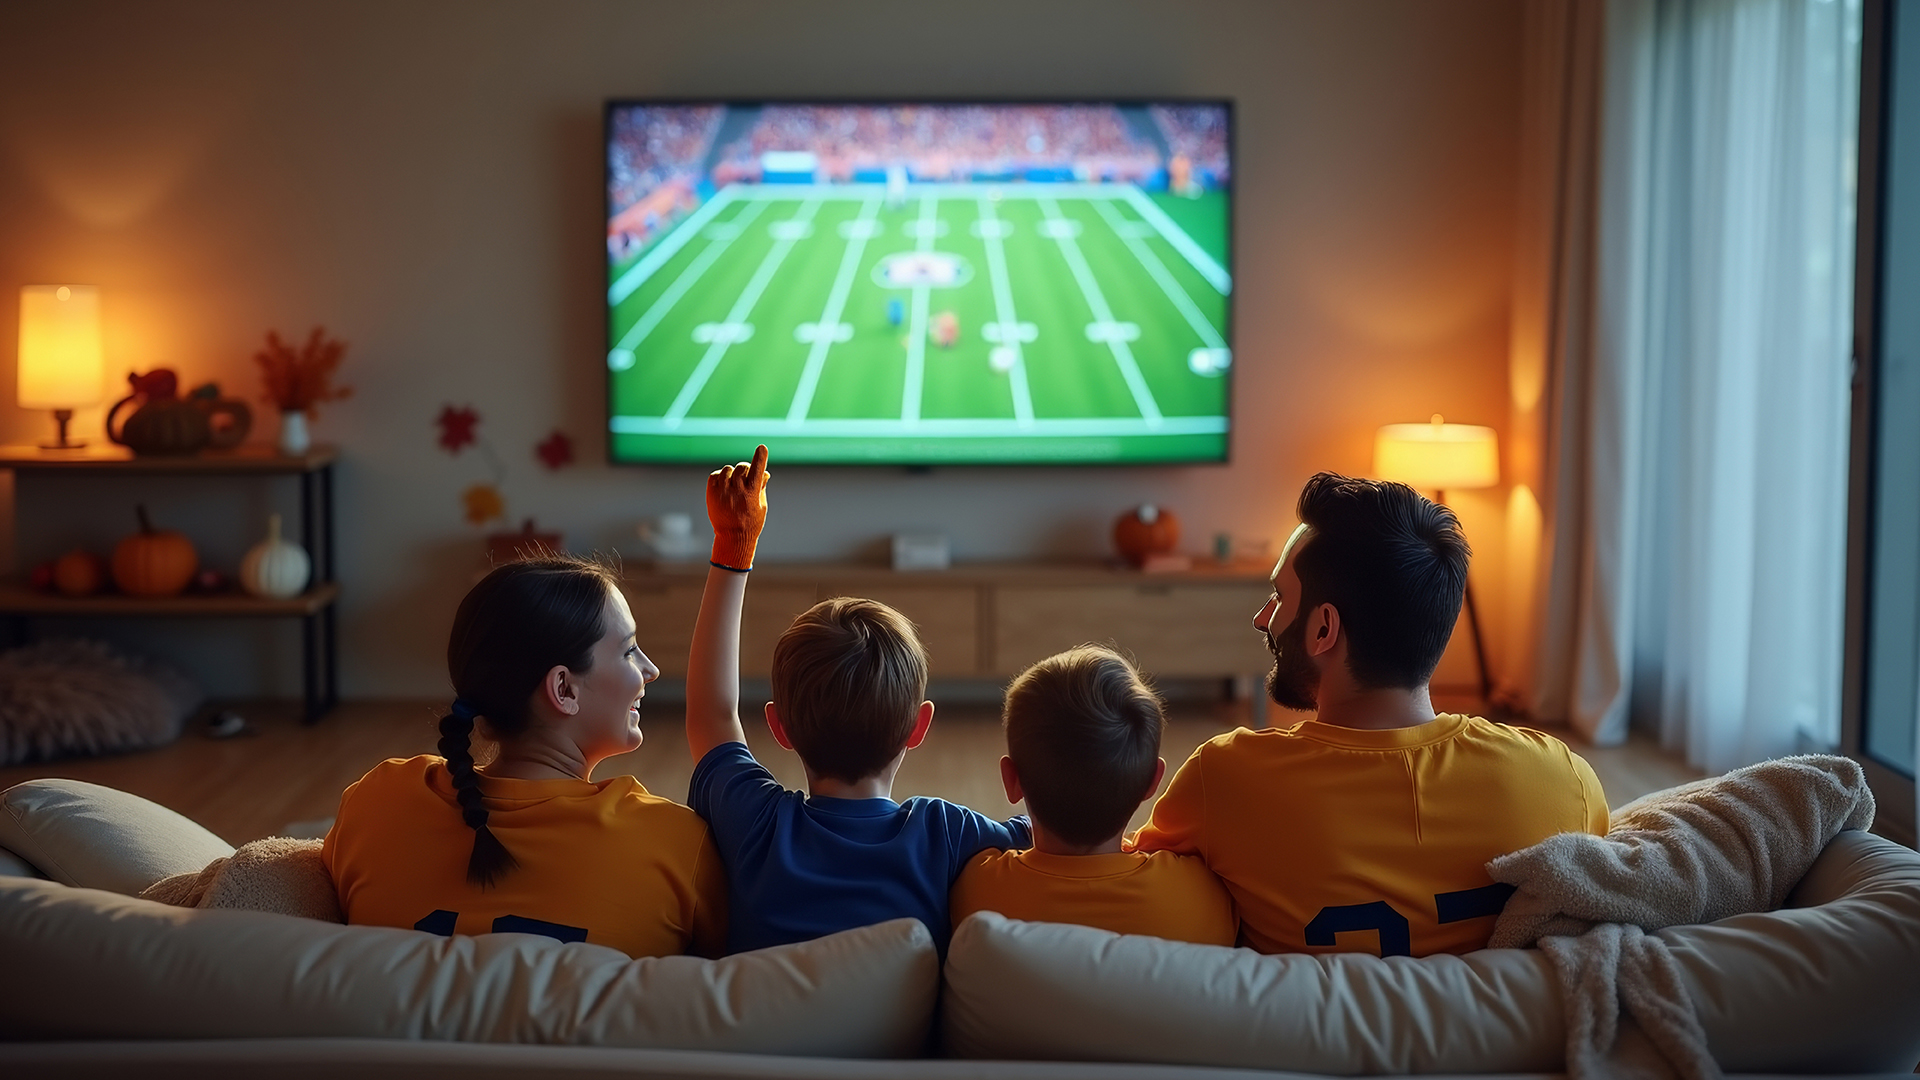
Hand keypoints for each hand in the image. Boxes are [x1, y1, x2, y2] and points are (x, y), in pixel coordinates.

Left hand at [707, 444, 769, 569]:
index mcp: (752, 492)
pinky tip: (724, 486)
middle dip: (746, 470)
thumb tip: (764, 472)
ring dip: (732, 474)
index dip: (760, 457)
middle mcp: (736, 489)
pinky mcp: (711, 493)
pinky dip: (719, 477)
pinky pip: (715, 475)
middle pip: (742, 467)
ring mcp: (722, 490)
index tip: (762, 448)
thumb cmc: (751, 523)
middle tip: (746, 480)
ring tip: (733, 485)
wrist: (733, 538)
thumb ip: (761, 487)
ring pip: (728, 469)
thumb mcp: (761, 506)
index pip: (757, 469)